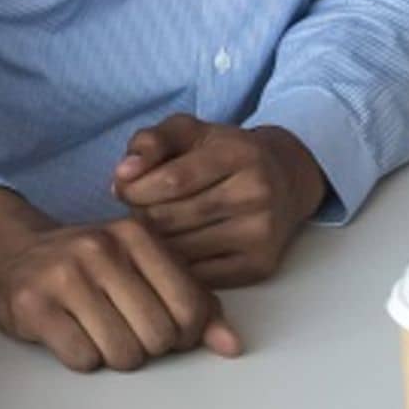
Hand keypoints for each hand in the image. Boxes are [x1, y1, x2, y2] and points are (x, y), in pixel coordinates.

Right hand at [0, 191, 240, 372]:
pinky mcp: (34, 305)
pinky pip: (82, 359)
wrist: (15, 252)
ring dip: (115, 356)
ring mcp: (63, 275)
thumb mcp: (144, 268)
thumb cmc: (91, 266)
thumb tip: (231, 346)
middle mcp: (100, 249)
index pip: (190, 309)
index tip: (167, 329)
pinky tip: (72, 335)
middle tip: (127, 330)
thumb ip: (193, 302)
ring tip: (99, 332)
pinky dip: (83, 358)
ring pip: (122, 354)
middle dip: (148, 347)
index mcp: (136, 235)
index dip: (185, 334)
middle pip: (158, 337)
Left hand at [111, 115, 325, 287]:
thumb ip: (150, 142)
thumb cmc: (223, 153)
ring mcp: (260, 233)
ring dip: (154, 243)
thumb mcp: (187, 131)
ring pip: (182, 250)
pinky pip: (200, 276)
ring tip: (152, 228)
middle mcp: (255, 193)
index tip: (124, 188)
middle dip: (141, 215)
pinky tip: (170, 251)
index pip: (171, 180)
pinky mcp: (260, 265)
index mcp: (237, 154)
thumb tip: (123, 174)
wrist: (285, 180)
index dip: (135, 188)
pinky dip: (175, 268)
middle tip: (137, 210)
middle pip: (172, 217)